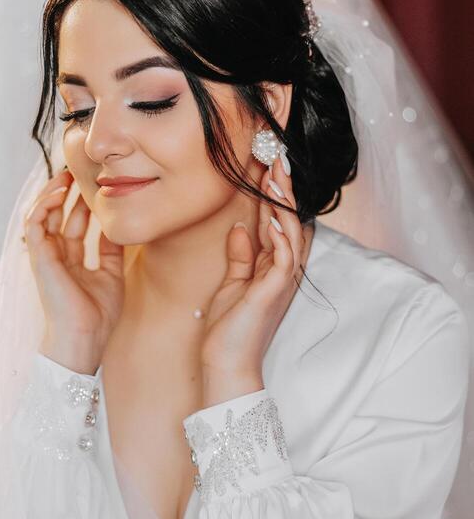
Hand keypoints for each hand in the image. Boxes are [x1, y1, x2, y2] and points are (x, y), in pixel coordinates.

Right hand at [23, 167, 124, 371]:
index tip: (93, 182)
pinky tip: (57, 193)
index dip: (81, 202)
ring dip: (51, 193)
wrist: (85, 339)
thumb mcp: (112, 274)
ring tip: (66, 175)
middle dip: (65, 191)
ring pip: (41, 215)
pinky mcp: (39, 258)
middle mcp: (56, 255)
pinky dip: (42, 207)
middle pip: (56, 214)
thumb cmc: (97, 315)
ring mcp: (45, 256)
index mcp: (71, 260)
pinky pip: (34, 225)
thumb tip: (116, 226)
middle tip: (78, 169)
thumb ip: (110, 250)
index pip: (73, 223)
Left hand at [199, 157, 312, 381]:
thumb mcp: (232, 284)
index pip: (278, 220)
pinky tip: (272, 216)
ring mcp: (282, 280)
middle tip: (278, 155)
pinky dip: (280, 235)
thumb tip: (241, 228)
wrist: (226, 363)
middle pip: (290, 219)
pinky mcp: (275, 291)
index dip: (275, 192)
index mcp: (273, 265)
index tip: (267, 162)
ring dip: (284, 203)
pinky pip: (285, 258)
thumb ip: (241, 257)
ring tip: (276, 175)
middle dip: (284, 187)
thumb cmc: (228, 329)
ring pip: (291, 232)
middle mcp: (283, 270)